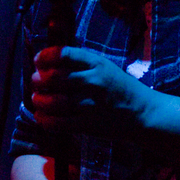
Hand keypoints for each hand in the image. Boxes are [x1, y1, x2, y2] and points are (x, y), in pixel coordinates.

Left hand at [31, 45, 153, 137]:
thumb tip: (49, 64)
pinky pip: (60, 123)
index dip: (46, 57)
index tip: (38, 60)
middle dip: (39, 80)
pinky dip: (46, 121)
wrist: (144, 114)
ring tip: (37, 100)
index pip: (64, 54)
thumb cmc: (121, 89)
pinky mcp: (89, 125)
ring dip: (40, 100)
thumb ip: (81, 65)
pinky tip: (41, 117)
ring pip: (54, 101)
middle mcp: (93, 81)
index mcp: (97, 63)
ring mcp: (91, 104)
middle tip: (35, 82)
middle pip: (55, 78)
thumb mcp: (105, 68)